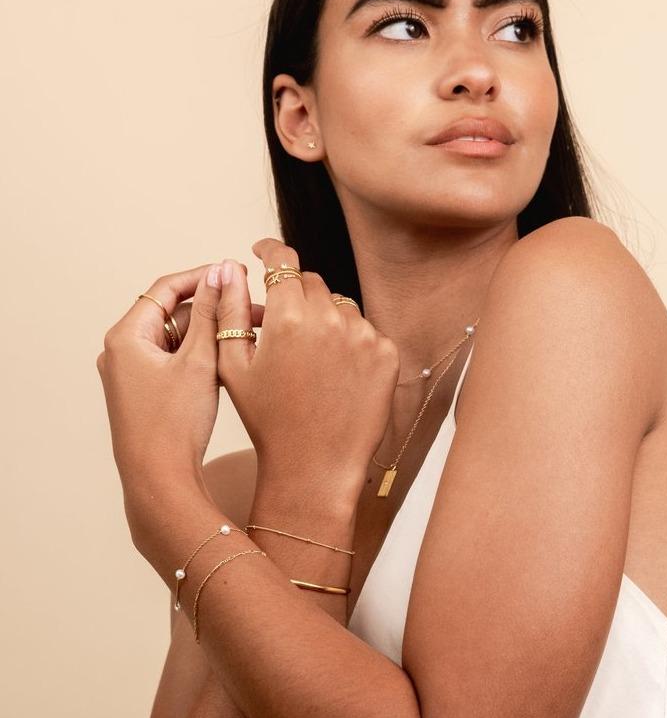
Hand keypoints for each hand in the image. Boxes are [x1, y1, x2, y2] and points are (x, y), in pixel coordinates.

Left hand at [95, 262, 262, 484]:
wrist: (159, 479)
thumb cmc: (174, 426)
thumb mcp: (199, 360)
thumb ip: (211, 313)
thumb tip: (220, 272)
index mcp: (126, 337)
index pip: (166, 288)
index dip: (203, 277)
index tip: (235, 273)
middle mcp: (122, 351)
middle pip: (172, 313)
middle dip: (212, 309)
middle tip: (249, 308)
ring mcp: (131, 373)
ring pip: (176, 338)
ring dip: (209, 333)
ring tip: (246, 335)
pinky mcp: (144, 392)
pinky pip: (174, 360)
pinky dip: (199, 355)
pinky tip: (229, 360)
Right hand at [215, 238, 399, 508]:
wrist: (315, 467)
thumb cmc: (268, 420)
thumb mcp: (233, 365)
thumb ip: (231, 311)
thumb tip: (228, 270)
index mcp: (289, 316)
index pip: (282, 260)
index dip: (269, 251)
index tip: (263, 252)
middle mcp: (331, 318)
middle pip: (312, 282)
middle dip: (295, 295)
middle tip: (284, 327)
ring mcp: (363, 335)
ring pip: (340, 306)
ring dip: (324, 319)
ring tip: (310, 361)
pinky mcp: (386, 353)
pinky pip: (365, 331)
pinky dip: (350, 342)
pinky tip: (335, 374)